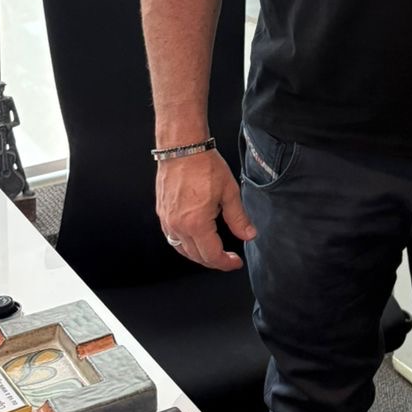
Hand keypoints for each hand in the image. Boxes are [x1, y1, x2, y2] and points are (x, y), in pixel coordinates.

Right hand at [155, 149, 255, 270]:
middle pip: (196, 256)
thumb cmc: (205, 165)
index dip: (225, 263)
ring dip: (198, 255)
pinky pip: (172, 237)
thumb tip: (249, 235)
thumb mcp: (229, 192)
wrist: (182, 148)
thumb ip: (238, 218)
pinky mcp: (162, 213)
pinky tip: (195, 239)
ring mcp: (167, 220)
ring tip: (214, 252)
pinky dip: (185, 244)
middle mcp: (178, 226)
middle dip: (214, 261)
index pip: (211, 255)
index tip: (235, 262)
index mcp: (196, 224)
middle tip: (228, 259)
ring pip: (182, 249)